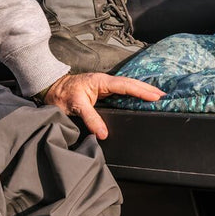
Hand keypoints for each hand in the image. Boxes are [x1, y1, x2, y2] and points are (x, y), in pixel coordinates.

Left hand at [39, 73, 164, 139]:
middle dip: (147, 89)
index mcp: (102, 82)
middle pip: (131, 84)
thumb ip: (91, 118)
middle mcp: (106, 82)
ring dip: (142, 91)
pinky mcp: (103, 93)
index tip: (155, 97)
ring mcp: (105, 87)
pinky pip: (122, 93)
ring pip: (128, 87)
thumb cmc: (62, 94)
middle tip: (163, 96)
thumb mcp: (76, 106)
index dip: (141, 91)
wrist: (51, 90)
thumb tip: (104, 133)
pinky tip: (140, 100)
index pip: (126, 85)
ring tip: (157, 97)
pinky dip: (133, 95)